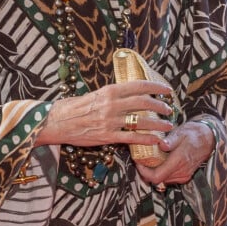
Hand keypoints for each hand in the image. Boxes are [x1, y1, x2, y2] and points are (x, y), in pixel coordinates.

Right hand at [36, 80, 173, 147]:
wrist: (57, 121)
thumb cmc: (73, 107)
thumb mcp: (94, 94)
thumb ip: (110, 95)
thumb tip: (127, 93)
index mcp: (109, 90)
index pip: (138, 85)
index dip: (155, 86)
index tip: (166, 89)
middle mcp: (112, 104)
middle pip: (144, 102)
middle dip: (160, 105)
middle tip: (169, 108)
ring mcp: (111, 121)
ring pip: (142, 121)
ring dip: (158, 123)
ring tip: (168, 125)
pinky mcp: (107, 136)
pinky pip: (132, 138)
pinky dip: (146, 139)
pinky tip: (156, 140)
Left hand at [135, 120, 215, 186]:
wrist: (208, 139)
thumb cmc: (192, 133)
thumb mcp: (181, 132)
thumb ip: (171, 140)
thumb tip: (161, 144)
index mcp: (179, 161)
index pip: (157, 176)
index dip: (143, 172)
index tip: (137, 161)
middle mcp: (181, 172)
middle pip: (157, 179)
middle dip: (146, 170)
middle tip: (139, 157)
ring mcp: (183, 175)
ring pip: (162, 179)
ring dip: (153, 170)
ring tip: (146, 156)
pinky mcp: (184, 175)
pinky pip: (168, 177)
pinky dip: (161, 170)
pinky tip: (157, 159)